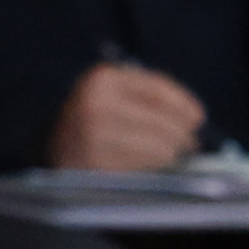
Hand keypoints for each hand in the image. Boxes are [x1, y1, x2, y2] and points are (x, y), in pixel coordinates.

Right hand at [50, 59, 206, 171]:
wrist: (49, 149)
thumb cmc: (89, 120)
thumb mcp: (109, 95)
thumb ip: (148, 97)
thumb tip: (193, 117)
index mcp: (101, 80)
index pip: (157, 89)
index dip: (183, 103)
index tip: (198, 117)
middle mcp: (95, 105)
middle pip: (161, 121)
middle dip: (181, 134)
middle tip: (190, 143)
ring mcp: (93, 137)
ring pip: (157, 148)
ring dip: (170, 154)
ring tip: (171, 155)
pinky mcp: (94, 165)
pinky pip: (142, 168)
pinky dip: (153, 168)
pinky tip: (153, 167)